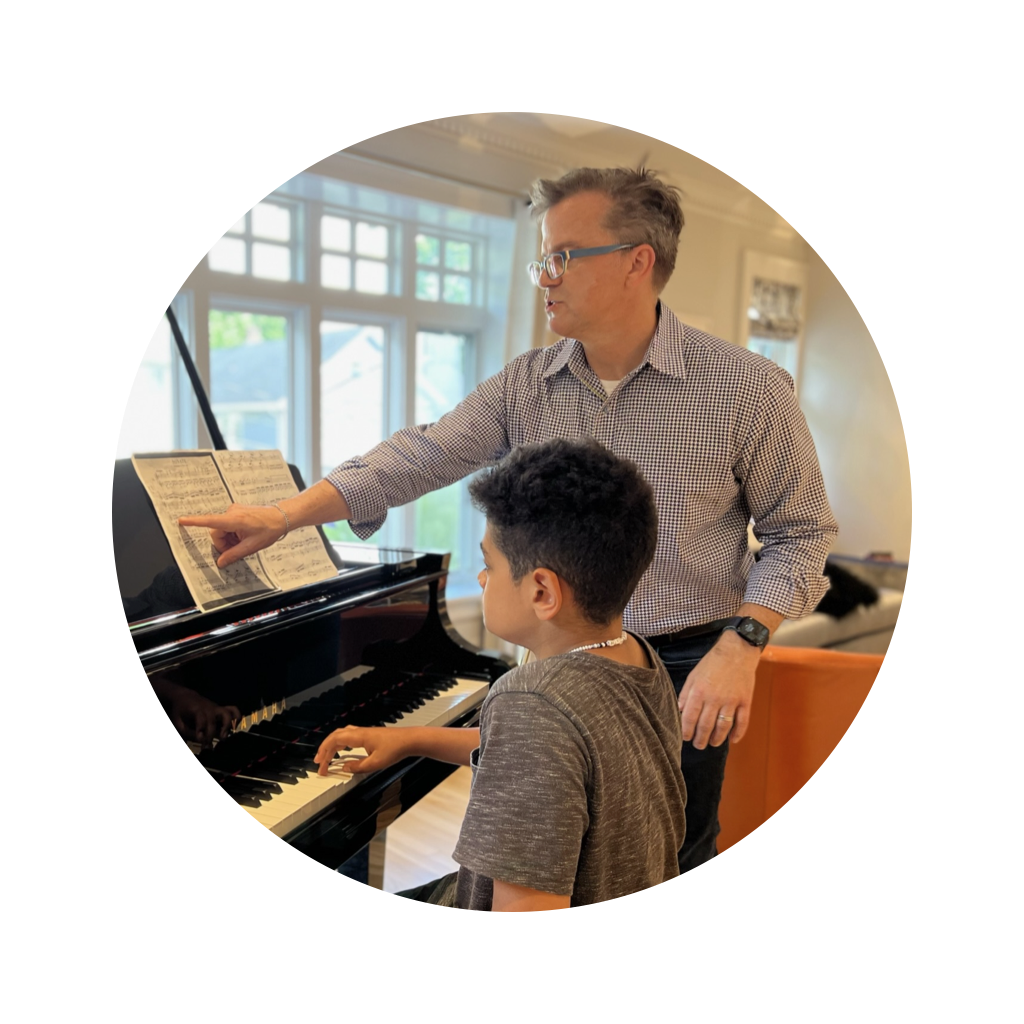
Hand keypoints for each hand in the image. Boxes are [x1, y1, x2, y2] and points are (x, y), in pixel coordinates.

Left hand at [153, 679, 239, 745]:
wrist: (186, 697)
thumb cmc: (180, 711)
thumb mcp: (177, 722)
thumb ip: (187, 731)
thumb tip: (199, 740)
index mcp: (196, 710)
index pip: (201, 719)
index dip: (201, 730)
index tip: (201, 740)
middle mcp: (208, 708)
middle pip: (214, 719)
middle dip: (212, 733)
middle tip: (208, 746)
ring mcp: (216, 708)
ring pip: (227, 713)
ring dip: (228, 726)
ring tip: (223, 737)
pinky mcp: (221, 709)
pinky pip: (233, 710)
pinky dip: (236, 718)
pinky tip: (233, 728)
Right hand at [177, 503, 287, 567]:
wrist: (281, 517)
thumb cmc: (269, 529)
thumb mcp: (251, 546)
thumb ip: (234, 555)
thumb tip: (220, 562)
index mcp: (234, 520)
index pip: (210, 521)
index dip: (194, 522)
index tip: (181, 520)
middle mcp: (232, 512)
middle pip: (216, 532)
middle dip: (223, 543)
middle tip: (237, 549)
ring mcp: (234, 510)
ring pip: (221, 530)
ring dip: (229, 539)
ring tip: (244, 541)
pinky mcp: (236, 511)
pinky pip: (227, 525)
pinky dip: (232, 533)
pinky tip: (244, 535)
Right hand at [313, 726, 412, 776]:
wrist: (409, 740)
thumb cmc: (395, 749)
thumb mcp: (376, 763)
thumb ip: (358, 767)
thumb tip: (344, 768)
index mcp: (358, 737)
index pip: (334, 742)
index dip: (324, 753)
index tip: (321, 766)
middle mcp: (359, 732)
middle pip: (335, 736)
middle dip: (324, 749)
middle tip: (318, 762)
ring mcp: (364, 733)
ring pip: (341, 735)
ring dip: (332, 745)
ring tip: (326, 756)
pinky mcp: (369, 735)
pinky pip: (349, 736)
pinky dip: (340, 743)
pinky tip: (342, 751)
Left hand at [677, 632, 758, 748]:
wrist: (737, 651)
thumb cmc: (712, 663)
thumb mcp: (693, 675)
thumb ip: (685, 693)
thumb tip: (679, 710)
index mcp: (699, 691)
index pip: (689, 717)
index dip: (686, 731)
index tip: (685, 737)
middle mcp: (715, 698)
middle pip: (705, 726)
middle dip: (700, 739)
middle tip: (698, 745)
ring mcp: (731, 701)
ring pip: (723, 727)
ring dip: (717, 739)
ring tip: (712, 743)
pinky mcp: (745, 701)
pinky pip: (742, 722)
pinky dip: (738, 733)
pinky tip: (733, 740)